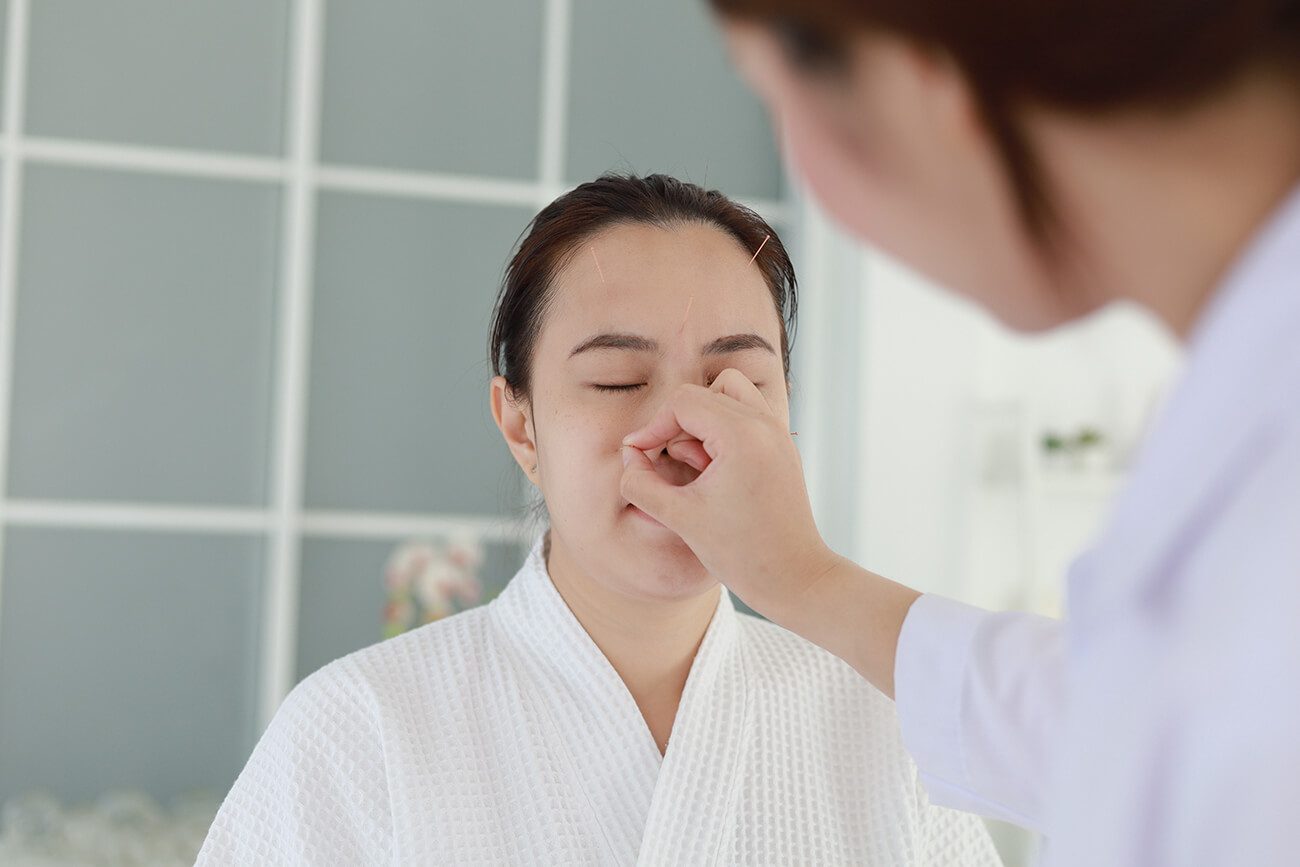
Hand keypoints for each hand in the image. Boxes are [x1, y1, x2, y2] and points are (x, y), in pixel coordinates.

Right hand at [619, 368, 841, 619]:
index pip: (683, 402)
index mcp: (741, 435)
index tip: (639, 456)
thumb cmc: (741, 553)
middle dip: (679, 426)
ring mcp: (778, 434)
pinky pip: (747, 415)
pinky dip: (725, 431)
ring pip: (730, 394)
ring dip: (704, 421)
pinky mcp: (783, 448)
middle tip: (680, 469)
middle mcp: (765, 425)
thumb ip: (640, 483)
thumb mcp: (678, 517)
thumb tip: (629, 456)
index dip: (653, 427)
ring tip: (701, 466)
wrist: (794, 577)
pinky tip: (719, 473)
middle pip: (704, 393)